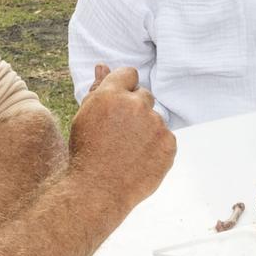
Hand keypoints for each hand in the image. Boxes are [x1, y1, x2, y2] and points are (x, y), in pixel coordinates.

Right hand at [71, 64, 174, 206]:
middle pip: (144, 95)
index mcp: (112, 94)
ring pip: (155, 119)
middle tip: (120, 133)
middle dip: (135, 110)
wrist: (98, 190)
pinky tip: (140, 159)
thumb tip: (102, 65)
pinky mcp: (170, 143)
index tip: (118, 106)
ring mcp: (156, 124)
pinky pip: (166, 138)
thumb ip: (98, 89)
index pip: (129, 74)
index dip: (124, 89)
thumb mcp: (85, 116)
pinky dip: (157, 147)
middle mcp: (137, 105)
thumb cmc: (87, 152)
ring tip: (128, 150)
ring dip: (146, 129)